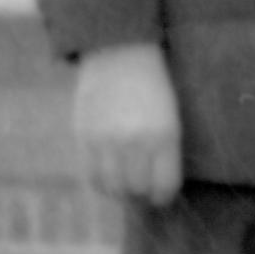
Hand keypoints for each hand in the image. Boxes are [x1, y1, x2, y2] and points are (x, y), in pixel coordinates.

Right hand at [73, 43, 182, 205]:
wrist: (121, 56)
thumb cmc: (153, 89)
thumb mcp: (170, 117)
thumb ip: (163, 150)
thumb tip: (156, 186)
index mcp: (165, 136)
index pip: (165, 185)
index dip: (163, 197)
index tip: (161, 198)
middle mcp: (136, 142)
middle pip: (137, 189)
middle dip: (142, 195)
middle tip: (142, 192)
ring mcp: (107, 141)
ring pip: (112, 187)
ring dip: (120, 193)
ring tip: (125, 187)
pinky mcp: (84, 137)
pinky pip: (91, 176)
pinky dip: (100, 184)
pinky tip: (107, 179)